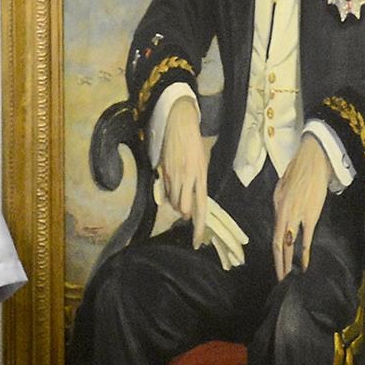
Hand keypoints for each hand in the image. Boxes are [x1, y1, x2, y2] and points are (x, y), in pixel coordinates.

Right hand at [158, 96, 208, 246]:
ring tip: (180, 190)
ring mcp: (173, 175)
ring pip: (174, 203)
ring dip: (176, 203)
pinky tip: (171, 182)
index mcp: (201, 175)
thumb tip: (193, 197)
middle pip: (184, 210)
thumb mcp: (202, 160)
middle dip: (185, 212)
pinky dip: (167, 193)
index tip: (198, 242)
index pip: (202, 208)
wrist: (178, 121)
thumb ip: (198, 180)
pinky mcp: (162, 171)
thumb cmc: (193, 141)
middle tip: (187, 204)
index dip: (200, 227)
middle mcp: (188, 178)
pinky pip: (164, 192)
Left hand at [272, 139, 331, 278]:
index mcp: (277, 207)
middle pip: (279, 244)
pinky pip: (306, 238)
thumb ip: (279, 203)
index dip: (275, 255)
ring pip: (290, 244)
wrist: (314, 159)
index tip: (277, 269)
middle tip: (280, 280)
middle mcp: (284, 214)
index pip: (274, 237)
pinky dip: (304, 253)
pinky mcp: (312, 214)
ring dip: (289, 262)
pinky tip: (305, 264)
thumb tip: (281, 218)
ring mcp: (297, 215)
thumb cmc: (298, 170)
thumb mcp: (282, 187)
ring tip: (289, 277)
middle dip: (279, 264)